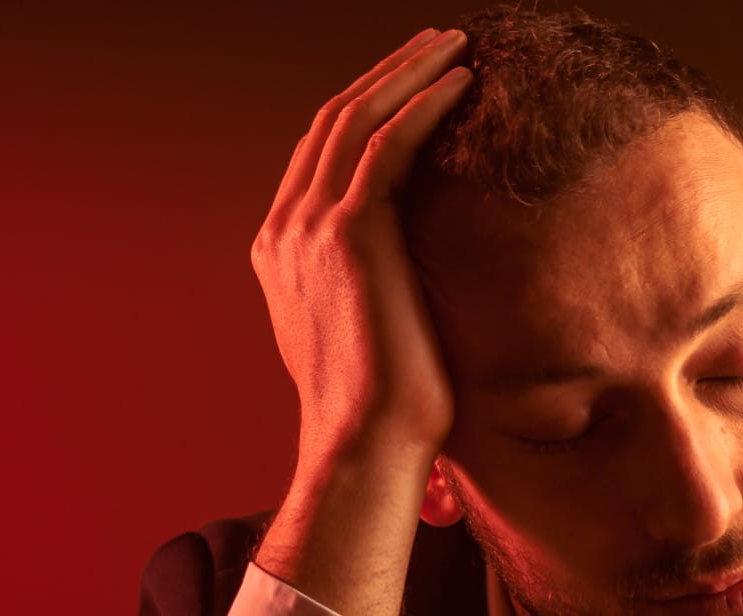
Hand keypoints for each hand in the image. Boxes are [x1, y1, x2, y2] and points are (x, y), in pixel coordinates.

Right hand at [249, 27, 474, 615]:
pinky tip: (462, 85)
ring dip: (408, 72)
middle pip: (332, 120)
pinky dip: (424, 105)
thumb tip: (402, 274)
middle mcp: (285, 229)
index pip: (319, 151)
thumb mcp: (361, 333)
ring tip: (455, 46)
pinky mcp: (350, 235)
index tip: (413, 79)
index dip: (365, 104)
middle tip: (438, 41)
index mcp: (280, 249)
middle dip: (386, 72)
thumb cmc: (381, 410)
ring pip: (357, 119)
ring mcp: (310, 228)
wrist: (364, 446)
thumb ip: (363, 287)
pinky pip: (387, 146)